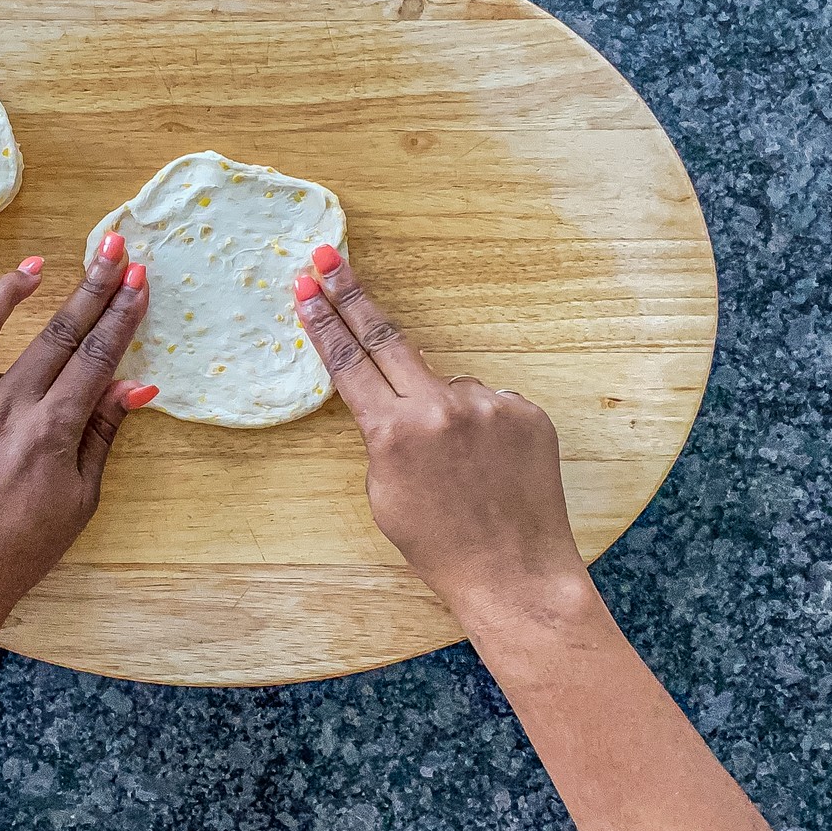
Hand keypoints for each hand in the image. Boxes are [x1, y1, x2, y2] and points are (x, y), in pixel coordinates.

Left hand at [0, 234, 156, 651]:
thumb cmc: (21, 551)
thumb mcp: (80, 501)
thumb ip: (103, 436)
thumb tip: (135, 386)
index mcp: (51, 431)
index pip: (96, 358)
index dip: (121, 315)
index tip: (139, 278)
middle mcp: (5, 410)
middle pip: (54, 335)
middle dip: (89, 288)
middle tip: (111, 248)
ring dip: (6, 295)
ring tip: (33, 268)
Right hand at [293, 246, 587, 621]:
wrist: (515, 573)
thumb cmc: (439, 544)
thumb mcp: (384, 492)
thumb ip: (383, 434)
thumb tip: (393, 397)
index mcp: (394, 433)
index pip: (348, 363)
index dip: (323, 321)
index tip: (306, 287)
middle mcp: (441, 409)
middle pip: (387, 337)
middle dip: (352, 294)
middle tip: (329, 256)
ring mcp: (488, 405)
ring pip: (448, 385)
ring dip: (441, 409)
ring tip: (461, 467)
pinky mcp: (526, 411)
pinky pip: (489, 402)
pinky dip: (481, 424)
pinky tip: (489, 465)